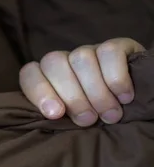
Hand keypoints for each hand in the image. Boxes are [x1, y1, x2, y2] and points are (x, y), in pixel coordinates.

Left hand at [20, 38, 144, 126]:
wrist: (136, 103)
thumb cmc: (97, 116)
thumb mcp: (74, 119)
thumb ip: (61, 115)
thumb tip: (54, 116)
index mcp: (47, 77)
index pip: (30, 73)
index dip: (39, 91)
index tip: (55, 114)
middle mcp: (65, 60)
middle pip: (54, 63)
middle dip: (72, 97)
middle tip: (88, 120)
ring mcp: (89, 51)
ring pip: (81, 58)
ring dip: (96, 91)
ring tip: (110, 115)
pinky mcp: (117, 45)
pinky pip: (110, 52)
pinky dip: (117, 77)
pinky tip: (125, 97)